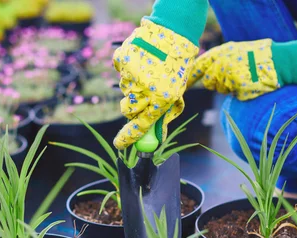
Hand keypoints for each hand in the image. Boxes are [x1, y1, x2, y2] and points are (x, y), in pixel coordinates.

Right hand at [112, 19, 197, 149]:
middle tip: (141, 99)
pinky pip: (121, 74)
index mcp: (161, 98)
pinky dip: (128, 71)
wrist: (173, 32)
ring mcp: (131, 74)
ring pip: (125, 92)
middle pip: (128, 111)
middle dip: (132, 109)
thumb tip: (155, 136)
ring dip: (133, 88)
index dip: (128, 138)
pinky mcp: (123, 61)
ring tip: (148, 73)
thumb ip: (164, 113)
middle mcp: (144, 88)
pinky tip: (141, 62)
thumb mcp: (176, 92)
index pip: (140, 125)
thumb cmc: (178, 66)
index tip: (119, 146)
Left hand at [188, 39, 279, 100]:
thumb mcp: (235, 51)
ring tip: (246, 76)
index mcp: (220, 53)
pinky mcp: (237, 88)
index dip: (191, 77)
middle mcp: (221, 65)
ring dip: (230, 87)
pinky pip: (234, 95)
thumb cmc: (257, 57)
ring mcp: (228, 77)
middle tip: (235, 75)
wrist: (278, 61)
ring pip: (222, 90)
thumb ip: (219, 60)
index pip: (199, 66)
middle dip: (218, 83)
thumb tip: (204, 74)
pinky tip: (251, 83)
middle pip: (210, 82)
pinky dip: (241, 92)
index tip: (184, 86)